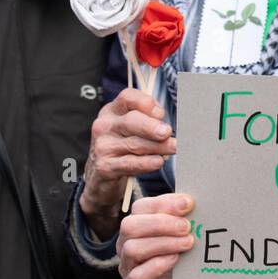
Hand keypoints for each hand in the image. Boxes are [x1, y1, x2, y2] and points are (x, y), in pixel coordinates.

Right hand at [80, 88, 176, 235]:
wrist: (101, 181)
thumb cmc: (126, 151)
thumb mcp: (134, 132)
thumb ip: (150, 122)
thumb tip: (176, 122)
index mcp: (113, 111)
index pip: (128, 97)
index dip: (145, 103)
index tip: (161, 111)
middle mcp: (103, 126)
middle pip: (130, 120)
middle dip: (151, 126)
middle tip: (169, 133)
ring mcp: (101, 147)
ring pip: (132, 143)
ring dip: (155, 146)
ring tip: (173, 149)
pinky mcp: (104, 168)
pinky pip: (127, 164)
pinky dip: (144, 163)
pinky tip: (158, 163)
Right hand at [119, 193, 194, 278]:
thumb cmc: (180, 254)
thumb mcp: (182, 233)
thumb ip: (184, 218)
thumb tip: (195, 203)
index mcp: (137, 224)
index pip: (141, 207)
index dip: (165, 203)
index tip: (189, 204)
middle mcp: (125, 243)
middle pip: (130, 226)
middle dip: (162, 223)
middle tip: (188, 227)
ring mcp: (127, 266)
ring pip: (132, 249)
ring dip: (164, 243)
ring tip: (188, 243)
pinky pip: (138, 276)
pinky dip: (158, 266)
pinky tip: (175, 259)